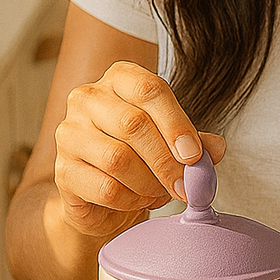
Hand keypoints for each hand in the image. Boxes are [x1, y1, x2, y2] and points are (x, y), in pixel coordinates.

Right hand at [54, 61, 225, 236]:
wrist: (100, 192)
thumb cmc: (140, 155)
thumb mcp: (172, 141)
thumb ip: (196, 142)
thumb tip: (217, 148)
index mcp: (120, 79)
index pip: (150, 90)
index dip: (177, 124)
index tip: (195, 155)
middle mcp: (88, 98)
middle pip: (132, 124)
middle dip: (167, 161)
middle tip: (186, 186)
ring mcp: (69, 133)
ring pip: (117, 159)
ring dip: (149, 183)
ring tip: (160, 192)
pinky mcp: (62, 171)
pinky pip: (105, 188)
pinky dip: (131, 200)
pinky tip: (138, 200)